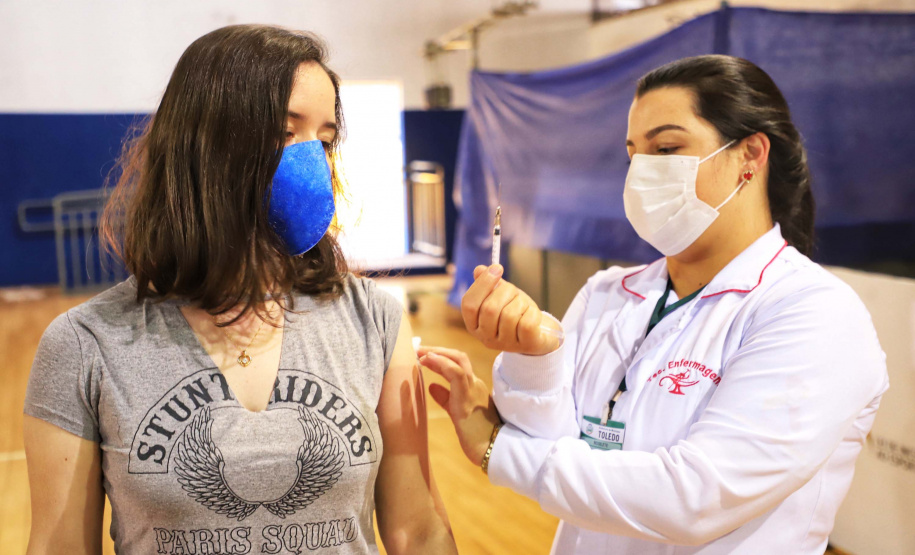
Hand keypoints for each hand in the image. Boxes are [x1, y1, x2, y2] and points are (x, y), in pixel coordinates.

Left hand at [418, 346, 499, 465]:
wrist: (491, 450)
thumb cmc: (476, 436)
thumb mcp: (457, 413)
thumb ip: (446, 398)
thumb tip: (432, 386)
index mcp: (474, 387)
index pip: (457, 364)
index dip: (439, 357)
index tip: (422, 355)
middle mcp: (475, 384)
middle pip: (458, 357)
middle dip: (437, 350)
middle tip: (418, 349)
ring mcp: (474, 389)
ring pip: (458, 360)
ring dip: (437, 353)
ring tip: (420, 353)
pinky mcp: (468, 398)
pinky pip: (457, 374)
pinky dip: (442, 364)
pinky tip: (428, 361)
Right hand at [461, 264, 560, 355]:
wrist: (538, 332)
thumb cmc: (515, 311)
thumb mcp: (501, 295)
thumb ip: (489, 284)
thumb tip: (479, 270)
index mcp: (474, 324)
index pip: (468, 304)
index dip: (482, 284)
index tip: (497, 267)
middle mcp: (486, 338)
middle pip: (489, 308)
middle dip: (505, 292)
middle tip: (514, 291)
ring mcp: (505, 344)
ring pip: (509, 315)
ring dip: (520, 302)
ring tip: (523, 305)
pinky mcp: (525, 346)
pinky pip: (526, 324)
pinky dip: (532, 312)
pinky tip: (531, 314)